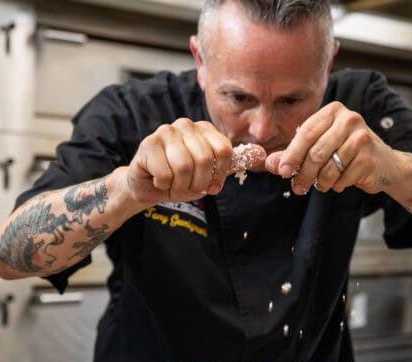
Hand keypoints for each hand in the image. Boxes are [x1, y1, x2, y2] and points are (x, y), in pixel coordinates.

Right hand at [123, 118, 265, 206]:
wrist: (149, 186)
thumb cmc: (183, 179)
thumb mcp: (212, 174)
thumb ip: (234, 163)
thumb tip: (262, 153)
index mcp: (205, 129)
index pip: (224, 151)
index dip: (219, 174)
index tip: (212, 185)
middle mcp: (187, 125)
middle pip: (205, 159)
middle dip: (198, 182)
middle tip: (190, 187)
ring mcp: (166, 131)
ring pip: (184, 167)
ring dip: (181, 185)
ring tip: (175, 183)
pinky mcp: (148, 143)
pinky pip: (166, 173)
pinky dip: (165, 185)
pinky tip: (160, 179)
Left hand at [265, 101, 396, 194]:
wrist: (385, 164)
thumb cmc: (347, 153)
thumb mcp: (320, 148)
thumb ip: (294, 154)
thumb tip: (270, 164)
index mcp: (333, 111)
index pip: (306, 132)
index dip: (291, 154)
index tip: (282, 171)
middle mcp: (349, 119)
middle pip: (316, 152)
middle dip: (303, 174)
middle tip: (297, 187)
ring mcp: (362, 137)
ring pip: (329, 167)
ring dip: (321, 182)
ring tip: (321, 185)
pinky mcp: (369, 156)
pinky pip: (343, 178)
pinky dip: (337, 185)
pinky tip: (340, 182)